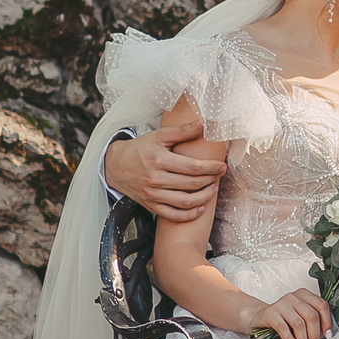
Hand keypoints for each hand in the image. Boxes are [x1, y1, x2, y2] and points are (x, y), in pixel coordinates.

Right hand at [104, 114, 224, 221]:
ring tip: (212, 190)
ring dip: (203, 198)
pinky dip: (188, 215)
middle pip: (191, 184)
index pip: (192, 167)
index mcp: (159, 160)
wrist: (116, 165)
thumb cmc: (140, 149)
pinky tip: (199, 209)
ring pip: (184, 202)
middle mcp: (156, 179)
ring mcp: (153, 195)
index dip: (211, 168)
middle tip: (220, 175)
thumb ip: (181, 131)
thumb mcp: (159, 136)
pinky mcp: (151, 205)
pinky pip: (172, 215)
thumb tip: (202, 123)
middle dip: (210, 180)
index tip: (222, 166)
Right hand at [244, 289, 332, 338]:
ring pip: (299, 323)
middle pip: (312, 316)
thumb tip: (326, 335)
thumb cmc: (283, 318)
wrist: (259, 317)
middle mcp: (293, 297)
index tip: (327, 336)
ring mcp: (281, 304)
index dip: (327, 322)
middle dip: (314, 334)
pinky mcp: (270, 313)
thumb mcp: (299, 314)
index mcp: (304, 294)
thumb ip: (312, 319)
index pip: (322, 306)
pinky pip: (284, 329)